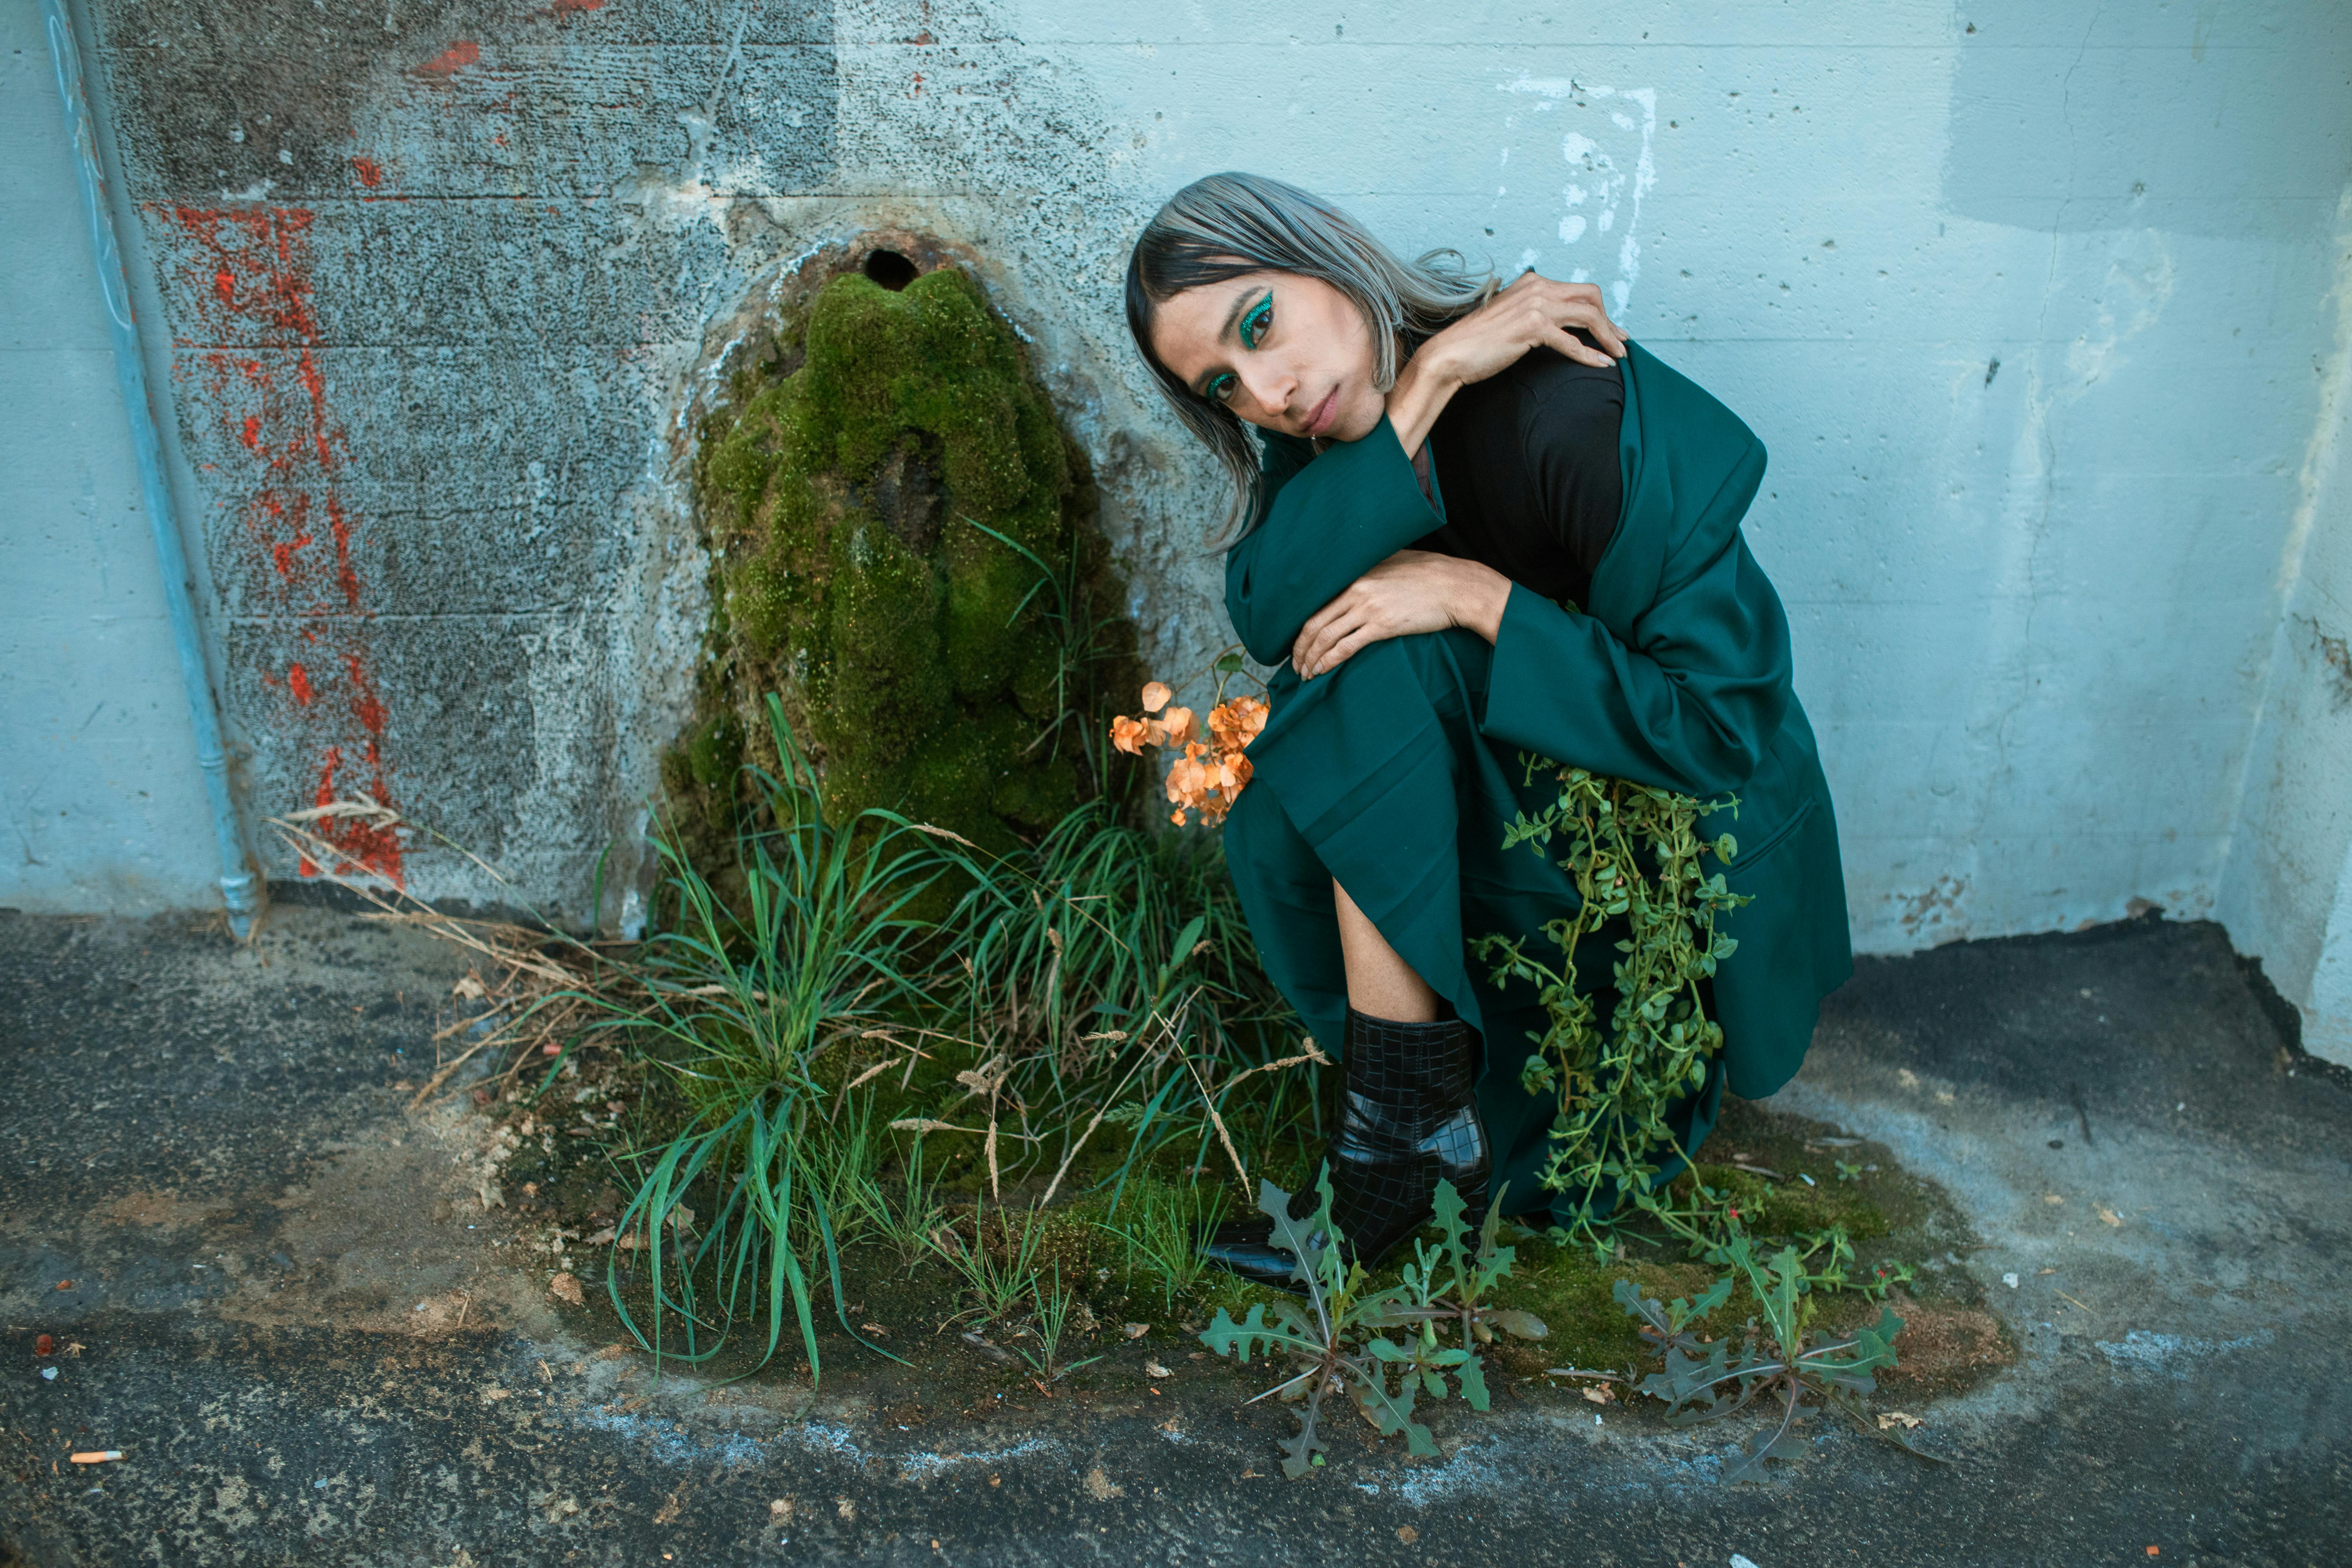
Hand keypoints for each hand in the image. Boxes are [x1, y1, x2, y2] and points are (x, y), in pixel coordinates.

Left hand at [1291, 550, 1512, 679]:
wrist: (1457, 586)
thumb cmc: (1432, 574)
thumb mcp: (1396, 562)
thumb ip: (1372, 570)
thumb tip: (1359, 577)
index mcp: (1356, 575)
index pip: (1317, 603)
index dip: (1302, 628)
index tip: (1298, 643)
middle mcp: (1356, 590)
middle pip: (1314, 623)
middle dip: (1300, 649)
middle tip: (1295, 666)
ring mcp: (1368, 608)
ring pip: (1326, 637)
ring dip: (1311, 659)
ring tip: (1305, 674)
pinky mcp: (1383, 626)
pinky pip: (1346, 647)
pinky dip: (1329, 661)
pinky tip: (1321, 672)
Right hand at [1386, 275, 1627, 452]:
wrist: (1451, 354)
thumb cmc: (1478, 343)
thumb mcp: (1511, 319)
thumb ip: (1534, 314)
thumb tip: (1558, 325)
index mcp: (1533, 283)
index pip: (1579, 290)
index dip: (1601, 310)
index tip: (1612, 329)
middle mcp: (1537, 288)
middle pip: (1591, 297)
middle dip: (1610, 320)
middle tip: (1620, 342)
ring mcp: (1535, 305)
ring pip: (1588, 315)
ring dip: (1607, 336)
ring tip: (1618, 354)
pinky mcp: (1532, 327)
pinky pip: (1572, 341)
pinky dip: (1590, 354)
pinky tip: (1602, 364)